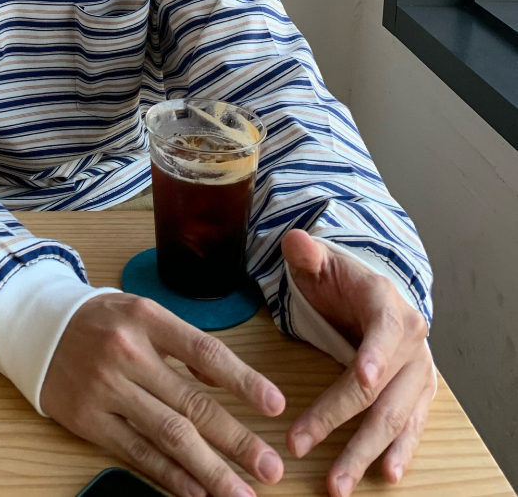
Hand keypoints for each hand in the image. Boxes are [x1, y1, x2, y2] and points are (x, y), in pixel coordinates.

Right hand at [39, 293, 285, 496]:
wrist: (37, 326)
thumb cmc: (102, 321)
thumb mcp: (142, 312)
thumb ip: (182, 343)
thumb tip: (224, 377)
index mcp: (146, 318)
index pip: (204, 351)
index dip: (242, 381)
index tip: (275, 407)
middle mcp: (127, 353)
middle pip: (191, 403)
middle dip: (236, 440)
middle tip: (270, 468)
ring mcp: (106, 389)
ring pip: (168, 436)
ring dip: (211, 470)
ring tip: (242, 493)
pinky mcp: (89, 420)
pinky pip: (137, 454)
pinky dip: (171, 477)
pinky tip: (197, 493)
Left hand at [282, 230, 434, 494]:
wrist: (374, 292)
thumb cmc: (341, 280)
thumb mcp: (320, 261)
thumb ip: (307, 253)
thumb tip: (295, 240)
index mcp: (388, 306)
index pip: (383, 333)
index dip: (374, 355)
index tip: (361, 379)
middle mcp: (410, 343)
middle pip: (380, 392)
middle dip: (348, 427)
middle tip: (311, 452)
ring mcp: (417, 372)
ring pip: (394, 419)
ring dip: (368, 453)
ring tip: (340, 484)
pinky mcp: (417, 394)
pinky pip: (410, 427)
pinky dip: (400, 451)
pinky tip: (386, 473)